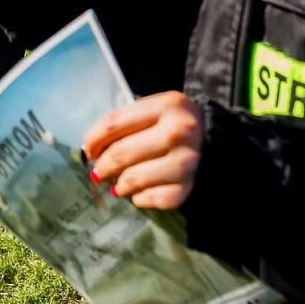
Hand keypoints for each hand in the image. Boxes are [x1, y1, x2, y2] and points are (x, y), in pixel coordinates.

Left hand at [83, 91, 202, 210]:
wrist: (216, 142)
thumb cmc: (173, 124)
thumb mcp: (155, 111)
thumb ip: (126, 125)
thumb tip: (91, 151)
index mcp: (167, 105)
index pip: (115, 123)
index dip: (94, 139)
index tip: (88, 150)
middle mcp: (179, 132)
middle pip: (121, 153)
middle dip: (103, 166)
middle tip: (98, 172)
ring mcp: (186, 162)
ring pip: (133, 179)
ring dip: (119, 185)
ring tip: (117, 184)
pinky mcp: (188, 188)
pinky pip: (150, 198)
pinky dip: (139, 198)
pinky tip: (140, 192)